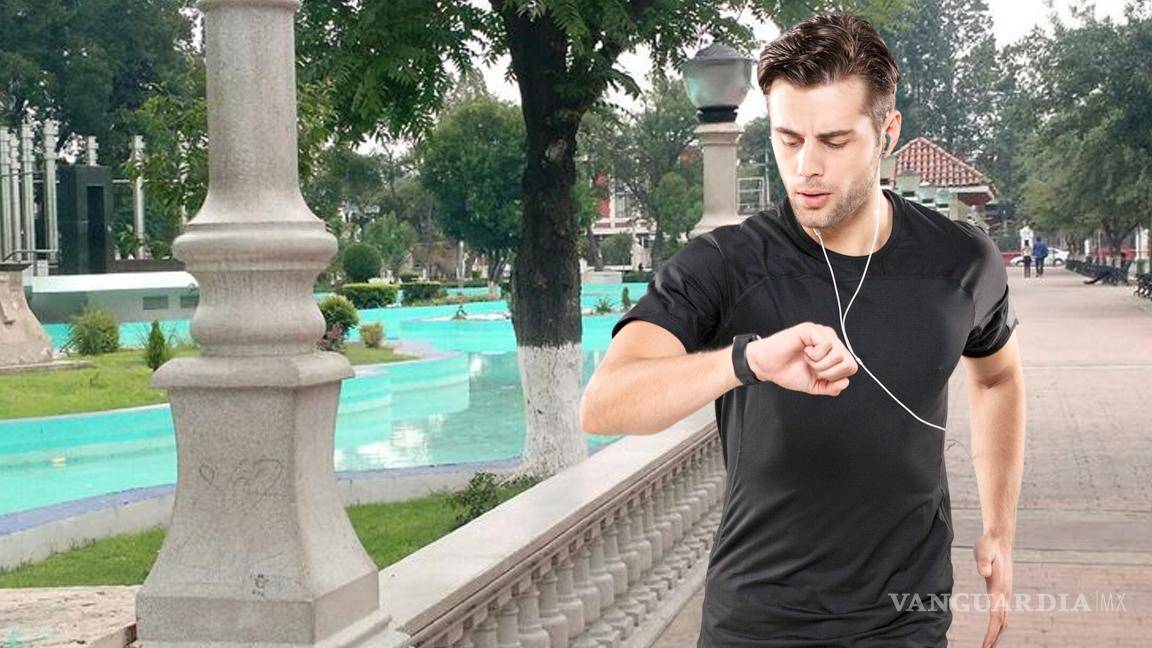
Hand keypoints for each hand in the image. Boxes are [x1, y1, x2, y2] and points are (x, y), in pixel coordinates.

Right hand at [746, 322, 858, 395]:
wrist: (767, 367)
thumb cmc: (788, 372)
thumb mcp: (815, 386)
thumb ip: (831, 387)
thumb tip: (845, 382)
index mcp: (833, 352)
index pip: (851, 367)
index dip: (835, 377)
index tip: (818, 375)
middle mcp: (830, 340)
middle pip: (848, 362)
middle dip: (828, 373)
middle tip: (813, 368)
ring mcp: (821, 333)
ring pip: (838, 355)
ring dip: (819, 364)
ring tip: (807, 359)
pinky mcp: (811, 329)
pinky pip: (826, 345)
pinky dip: (814, 355)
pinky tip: (804, 352)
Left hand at [974, 532, 1013, 647]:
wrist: (999, 540)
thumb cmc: (988, 545)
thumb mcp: (982, 551)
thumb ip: (982, 562)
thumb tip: (984, 572)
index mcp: (999, 589)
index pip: (996, 616)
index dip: (991, 632)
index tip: (986, 645)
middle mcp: (1005, 594)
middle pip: (1001, 622)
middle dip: (994, 638)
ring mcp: (1006, 593)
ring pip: (1004, 619)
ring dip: (997, 633)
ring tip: (989, 646)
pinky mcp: (1003, 591)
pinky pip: (1003, 612)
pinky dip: (999, 624)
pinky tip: (994, 629)